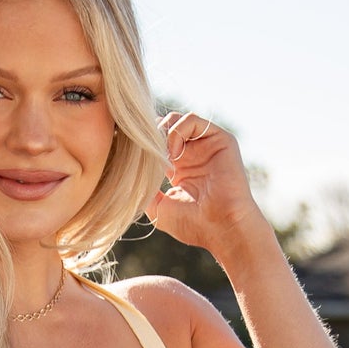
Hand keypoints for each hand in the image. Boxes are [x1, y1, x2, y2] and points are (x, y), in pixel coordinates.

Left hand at [143, 111, 270, 264]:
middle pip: (163, 127)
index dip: (141, 147)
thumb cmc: (194, 225)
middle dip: (150, 138)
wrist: (223, 227)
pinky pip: (191, 119)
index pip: (155, 143)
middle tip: (144, 158)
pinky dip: (176, 132)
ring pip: (175, 120)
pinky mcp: (219, 138)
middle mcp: (193, 153)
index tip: (129, 158)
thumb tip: (126, 176)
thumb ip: (143, 190)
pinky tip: (174, 155)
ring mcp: (206, 145)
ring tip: (161, 158)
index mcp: (179, 167)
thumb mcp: (158, 209)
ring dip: (162, 135)